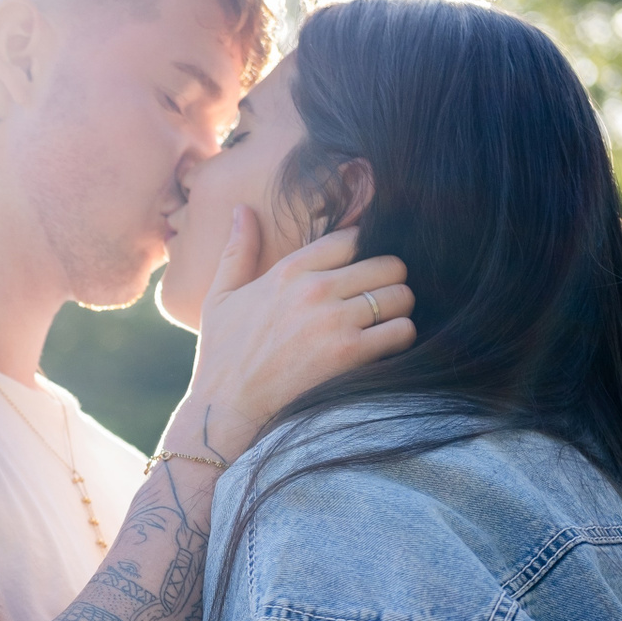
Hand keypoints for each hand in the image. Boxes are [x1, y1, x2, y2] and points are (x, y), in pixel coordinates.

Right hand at [166, 207, 413, 464]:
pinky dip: (401, 338)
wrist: (224, 411)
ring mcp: (333, 320)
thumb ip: (237, 251)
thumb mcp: (218, 298)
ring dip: (399, 310)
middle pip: (387, 264)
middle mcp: (314, 289)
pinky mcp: (348, 354)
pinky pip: (402, 330)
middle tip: (379, 301)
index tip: (360, 273)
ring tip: (383, 325)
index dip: (363, 253)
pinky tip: (383, 348)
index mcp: (288, 271)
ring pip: (401, 295)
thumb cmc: (221, 357)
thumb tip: (243, 210)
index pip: (352, 238)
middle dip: (388, 282)